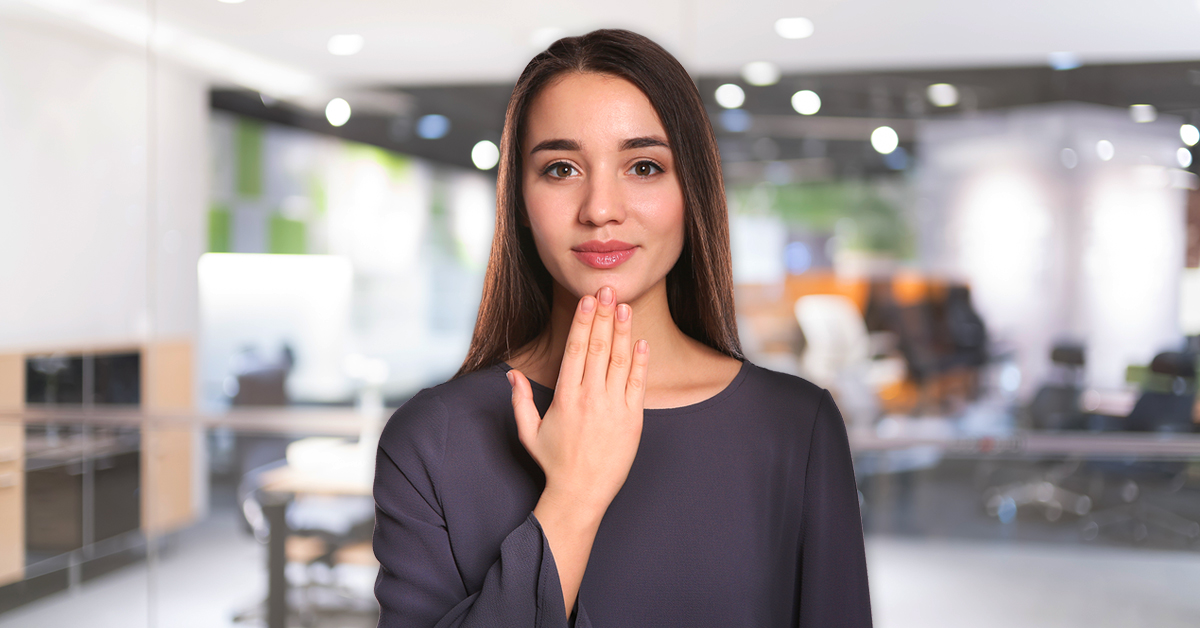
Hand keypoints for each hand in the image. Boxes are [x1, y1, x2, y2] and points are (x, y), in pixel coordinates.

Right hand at [507, 286, 648, 514]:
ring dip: (622, 331)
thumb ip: (520, 400)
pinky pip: (637, 384)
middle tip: (607, 290)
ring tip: (624, 306)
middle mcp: (590, 398)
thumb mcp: (528, 432)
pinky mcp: (632, 419)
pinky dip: (640, 361)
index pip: (574, 350)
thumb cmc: (554, 463)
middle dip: (602, 316)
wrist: (581, 493)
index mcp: (565, 397)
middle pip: (597, 348)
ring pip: (619, 361)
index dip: (581, 322)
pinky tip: (641, 341)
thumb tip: (511, 374)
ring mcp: (613, 407)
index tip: (586, 300)